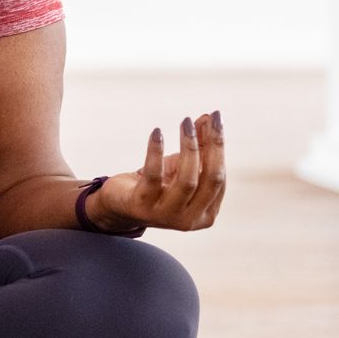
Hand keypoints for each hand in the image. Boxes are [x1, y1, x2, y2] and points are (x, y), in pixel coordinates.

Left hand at [91, 111, 226, 232]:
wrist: (119, 205)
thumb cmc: (157, 185)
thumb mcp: (180, 167)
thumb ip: (198, 147)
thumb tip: (209, 118)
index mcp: (206, 214)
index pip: (219, 178)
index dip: (219, 147)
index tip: (216, 119)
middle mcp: (190, 220)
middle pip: (210, 179)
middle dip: (214, 146)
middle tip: (209, 118)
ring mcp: (166, 214)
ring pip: (187, 180)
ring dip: (189, 147)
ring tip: (185, 122)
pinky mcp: (142, 205)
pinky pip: (153, 175)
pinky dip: (156, 151)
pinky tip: (157, 132)